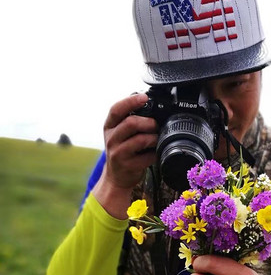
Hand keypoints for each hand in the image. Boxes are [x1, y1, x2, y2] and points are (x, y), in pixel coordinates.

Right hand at [93, 93, 157, 217]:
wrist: (116, 177)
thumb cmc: (122, 150)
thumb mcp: (119, 133)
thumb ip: (128, 119)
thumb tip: (148, 104)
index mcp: (109, 126)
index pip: (116, 109)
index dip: (130, 101)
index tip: (144, 97)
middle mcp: (111, 138)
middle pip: (131, 123)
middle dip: (148, 122)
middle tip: (155, 125)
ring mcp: (118, 153)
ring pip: (140, 140)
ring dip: (154, 137)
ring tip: (157, 139)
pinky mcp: (128, 166)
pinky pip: (147, 156)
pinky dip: (155, 153)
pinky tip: (155, 153)